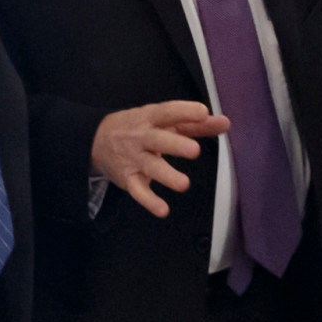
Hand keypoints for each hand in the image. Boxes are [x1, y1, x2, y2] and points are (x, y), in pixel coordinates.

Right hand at [90, 101, 227, 217]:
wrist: (96, 140)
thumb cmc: (140, 128)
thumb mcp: (163, 121)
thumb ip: (195, 124)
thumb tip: (226, 123)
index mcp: (151, 117)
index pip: (167, 112)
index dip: (184, 111)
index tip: (202, 113)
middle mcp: (141, 137)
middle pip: (158, 139)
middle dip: (175, 145)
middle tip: (194, 150)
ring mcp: (134, 158)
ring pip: (150, 167)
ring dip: (166, 176)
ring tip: (184, 184)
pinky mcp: (128, 179)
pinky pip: (138, 191)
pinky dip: (149, 201)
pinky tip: (163, 210)